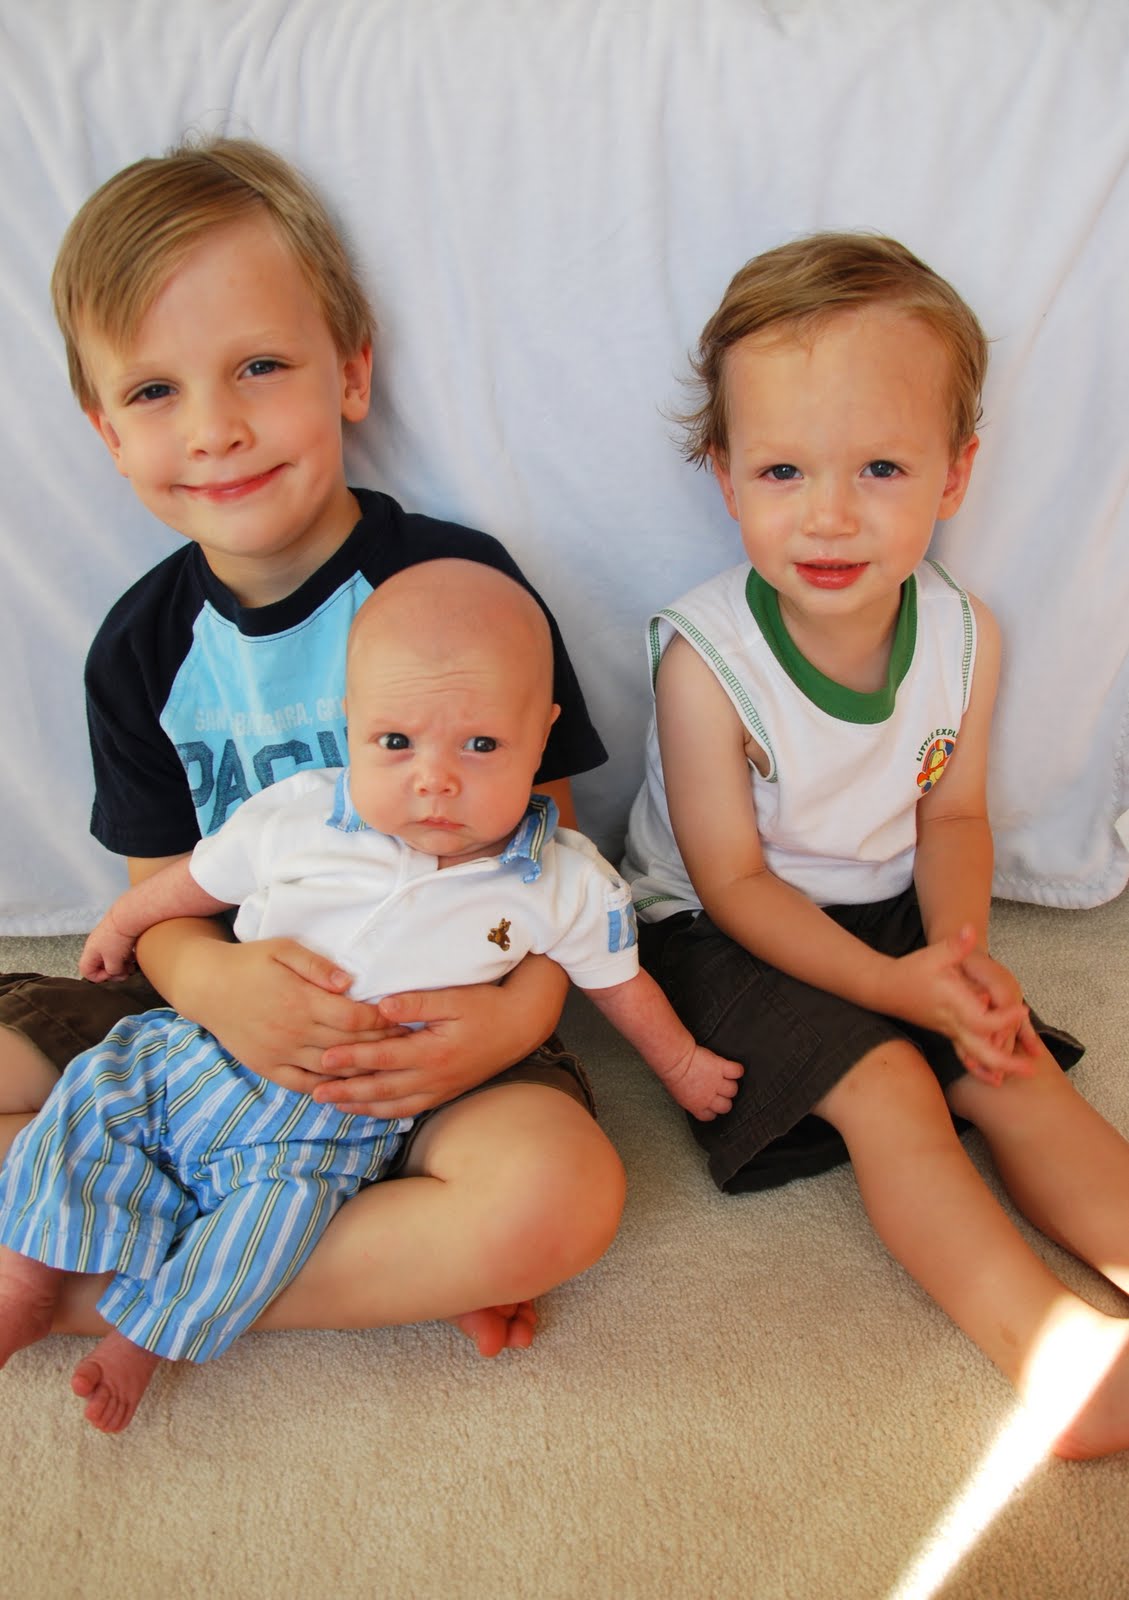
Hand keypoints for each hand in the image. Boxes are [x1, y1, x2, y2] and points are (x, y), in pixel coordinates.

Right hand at [79, 913, 136, 982]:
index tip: (112, 974)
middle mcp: (95, 945)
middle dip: (114, 971)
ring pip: (111, 958)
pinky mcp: (116, 934)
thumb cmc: (118, 937)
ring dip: (122, 964)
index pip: (86, 972)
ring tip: (132, 965)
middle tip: (126, 972)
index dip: (99, 977)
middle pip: (101, 965)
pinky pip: (118, 950)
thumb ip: (113, 972)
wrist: (128, 917)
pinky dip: (125, 955)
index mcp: (90, 952)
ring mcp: (105, 939)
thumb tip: (118, 973)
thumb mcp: (114, 961)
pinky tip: (134, 955)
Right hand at [171, 938, 406, 1094]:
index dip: (382, 1019)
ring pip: (332, 1069)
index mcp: (301, 1001)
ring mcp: (281, 1053)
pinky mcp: (268, 1068)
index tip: (403, 1017)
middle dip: (382, 1044)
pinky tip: (349, 1086)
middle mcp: (294, 1032)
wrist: (206, 987)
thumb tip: (349, 983)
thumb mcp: (283, 949)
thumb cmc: (250, 962)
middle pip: (349, 1044)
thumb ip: (317, 966)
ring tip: (389, 1067)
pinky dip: (329, 1088)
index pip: (354, 1017)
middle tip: (409, 1043)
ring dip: (363, 1070)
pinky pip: (304, 1084)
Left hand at [312, 978, 555, 1117]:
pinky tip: (368, 1109)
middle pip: (381, 1088)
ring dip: (361, 1106)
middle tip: (315, 1092)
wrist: (521, 1026)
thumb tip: (381, 1007)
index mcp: (433, 1051)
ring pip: (393, 1105)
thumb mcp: (454, 998)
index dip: (351, 1058)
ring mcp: (440, 1088)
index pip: (383, 1057)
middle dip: (346, 1091)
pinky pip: (409, 1109)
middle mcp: (434, 1076)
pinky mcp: (445, 1092)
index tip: (323, 1059)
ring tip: (334, 1104)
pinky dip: (385, 1112)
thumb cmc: (486, 1006)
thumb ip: (416, 1003)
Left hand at [655, 1042, 742, 1121]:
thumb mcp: (680, 1096)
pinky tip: (733, 1069)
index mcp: (697, 1106)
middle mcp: (709, 1097)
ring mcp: (717, 1082)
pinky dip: (737, 1070)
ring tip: (725, 1078)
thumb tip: (698, 1100)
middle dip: (724, 1099)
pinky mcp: (721, 1068)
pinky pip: (737, 1071)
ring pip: (733, 1089)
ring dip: (730, 1084)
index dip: (713, 1109)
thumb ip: (693, 1101)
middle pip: (726, 1106)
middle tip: (720, 1091)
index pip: (711, 1116)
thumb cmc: (673, 1075)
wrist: (676, 1061)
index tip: (712, 1104)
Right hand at [883, 925, 1034, 1085]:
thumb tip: (969, 928)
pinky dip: (983, 1067)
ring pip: (975, 1057)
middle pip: (981, 1051)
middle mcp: (953, 1022)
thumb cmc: (911, 970)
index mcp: (953, 1003)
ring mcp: (951, 1031)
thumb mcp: (933, 954)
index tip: (1022, 1009)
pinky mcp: (950, 1034)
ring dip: (998, 1068)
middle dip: (1005, 1062)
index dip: (1004, 1019)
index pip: (982, 1020)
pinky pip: (968, 1056)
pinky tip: (996, 1078)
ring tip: (1023, 1071)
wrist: (886, 989)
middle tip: (1030, 1068)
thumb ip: (955, 945)